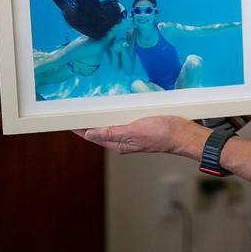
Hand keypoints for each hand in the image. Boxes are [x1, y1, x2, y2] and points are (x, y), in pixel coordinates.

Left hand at [74, 116, 207, 157]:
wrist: (182, 133)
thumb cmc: (161, 133)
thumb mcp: (134, 131)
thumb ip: (112, 132)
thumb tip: (90, 134)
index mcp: (119, 144)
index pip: (93, 136)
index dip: (80, 129)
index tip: (68, 122)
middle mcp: (123, 140)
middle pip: (100, 131)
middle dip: (87, 123)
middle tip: (75, 112)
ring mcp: (132, 133)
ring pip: (110, 125)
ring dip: (100, 118)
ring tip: (89, 109)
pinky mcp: (140, 125)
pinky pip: (122, 119)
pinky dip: (114, 114)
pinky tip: (113, 107)